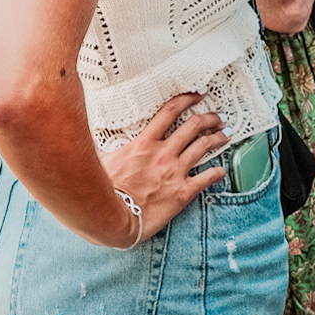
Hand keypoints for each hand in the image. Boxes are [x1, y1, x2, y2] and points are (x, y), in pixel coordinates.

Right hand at [98, 93, 228, 246]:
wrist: (113, 219)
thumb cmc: (104, 192)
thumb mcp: (103, 161)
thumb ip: (107, 148)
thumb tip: (89, 138)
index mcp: (144, 143)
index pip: (170, 112)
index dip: (187, 99)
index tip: (198, 94)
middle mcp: (163, 154)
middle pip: (194, 126)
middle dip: (210, 118)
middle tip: (219, 117)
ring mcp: (175, 172)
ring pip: (204, 147)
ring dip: (218, 138)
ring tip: (226, 135)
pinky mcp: (182, 192)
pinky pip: (206, 178)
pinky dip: (217, 172)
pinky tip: (221, 170)